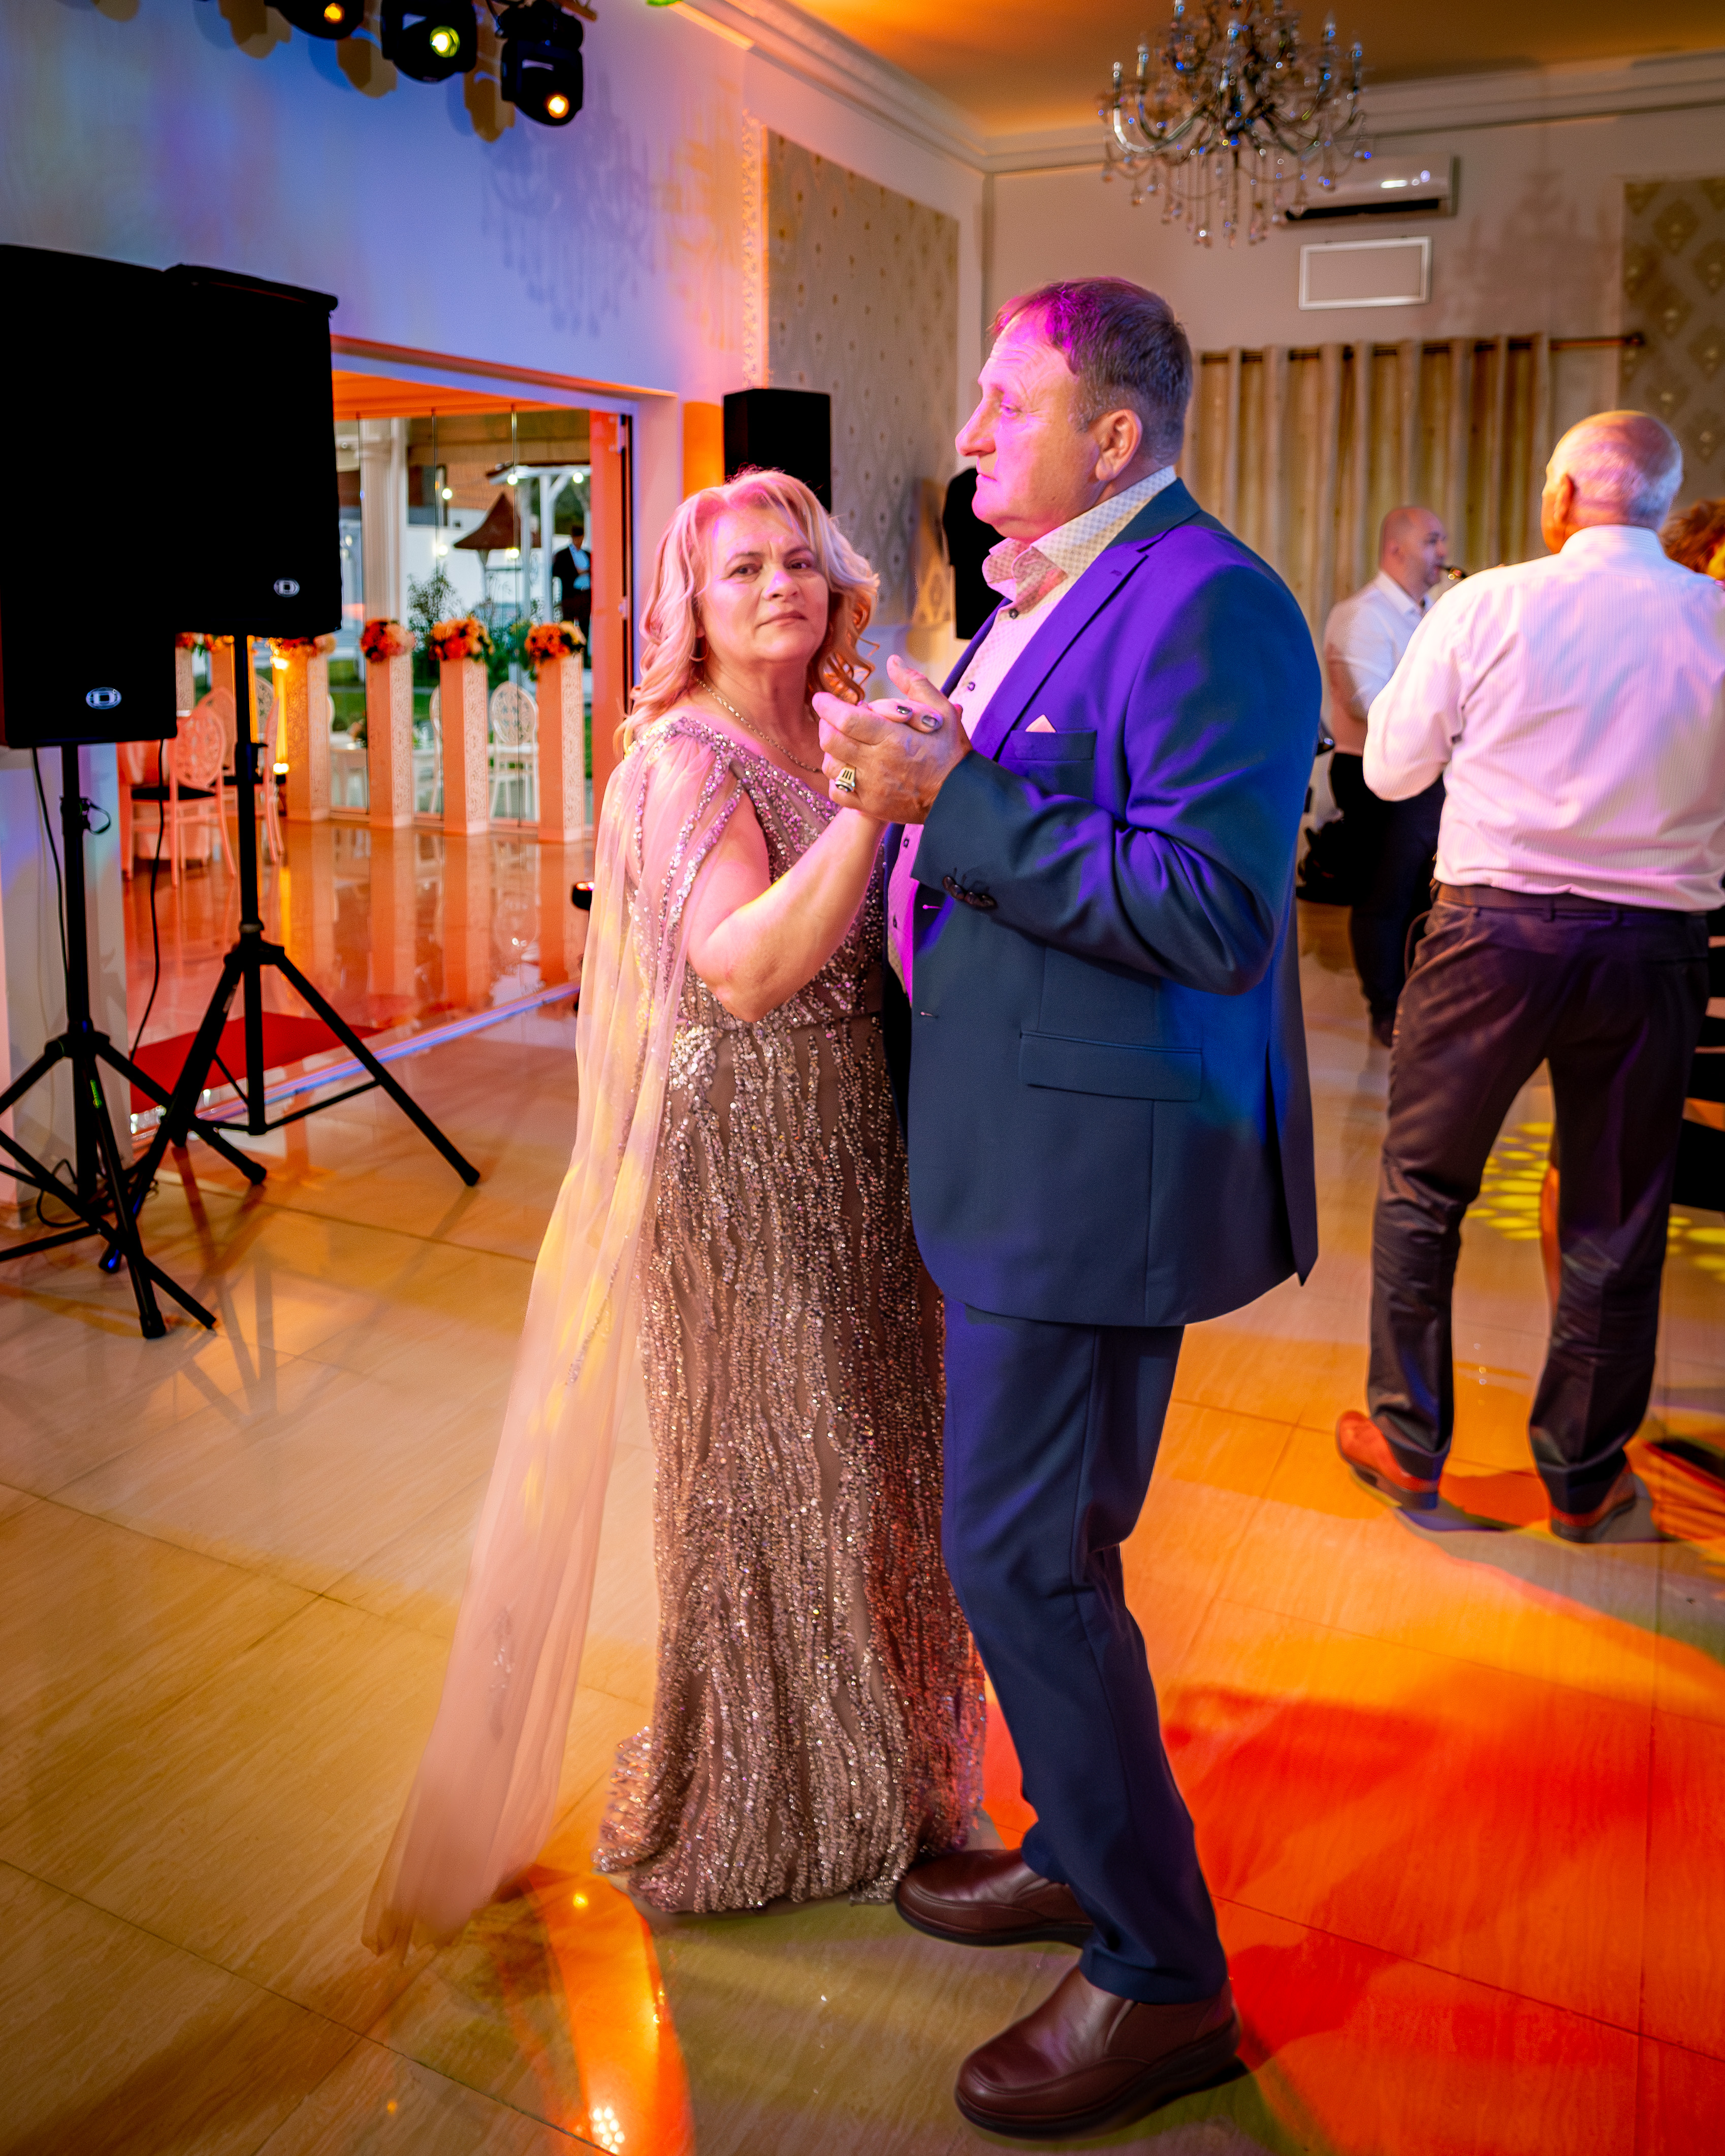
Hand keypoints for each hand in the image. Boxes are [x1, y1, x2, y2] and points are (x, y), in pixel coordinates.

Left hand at [814, 655, 969, 822]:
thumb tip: (892, 661)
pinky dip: (837, 778)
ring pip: (831, 766)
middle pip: (831, 741)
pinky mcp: (870, 806)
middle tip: (833, 718)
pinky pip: (837, 791)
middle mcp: (877, 764)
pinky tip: (849, 767)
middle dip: (826, 724)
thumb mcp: (942, 711)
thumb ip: (914, 684)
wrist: (959, 797)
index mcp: (893, 739)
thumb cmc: (951, 753)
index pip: (846, 720)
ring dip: (832, 750)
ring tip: (845, 742)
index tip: (821, 698)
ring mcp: (871, 788)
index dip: (828, 706)